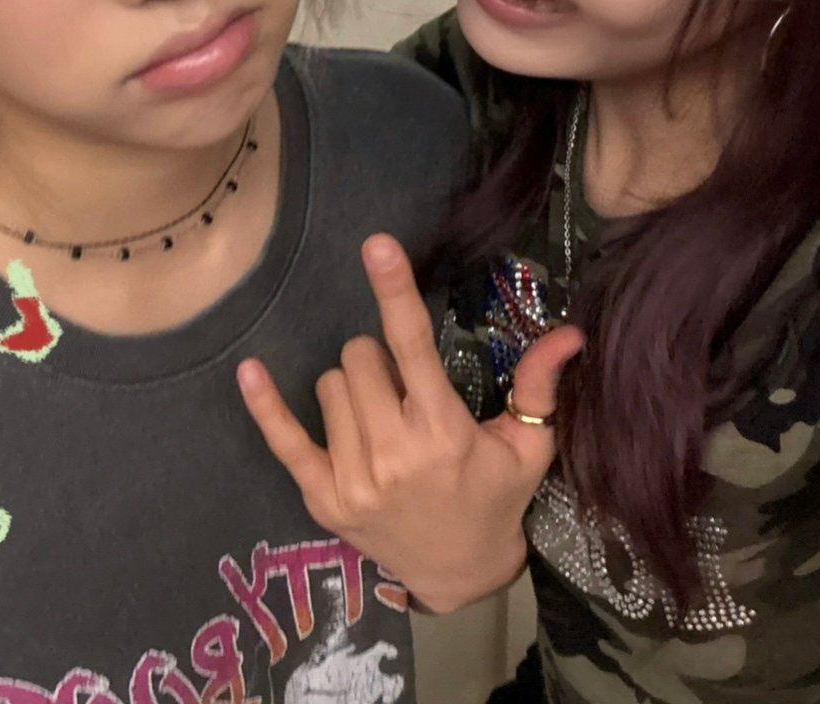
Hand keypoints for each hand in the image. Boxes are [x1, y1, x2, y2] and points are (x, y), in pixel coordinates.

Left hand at [237, 234, 582, 613]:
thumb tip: (570, 332)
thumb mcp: (527, 446)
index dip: (394, 291)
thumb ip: (540, 386)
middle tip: (404, 390)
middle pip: (360, 356)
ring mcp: (354, 479)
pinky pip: (283, 439)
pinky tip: (250, 369)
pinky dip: (265, 404)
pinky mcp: (322, 498)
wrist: (459, 574)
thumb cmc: (495, 499)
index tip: (376, 245)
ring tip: (382, 418)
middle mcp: (395, 453)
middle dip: (379, 358)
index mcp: (444, 432)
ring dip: (352, 388)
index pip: (412, 345)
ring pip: (330, 385)